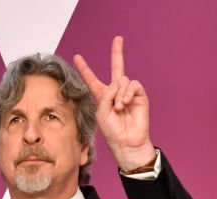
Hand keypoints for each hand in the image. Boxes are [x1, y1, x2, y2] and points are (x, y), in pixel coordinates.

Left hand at [73, 36, 155, 170]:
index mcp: (102, 97)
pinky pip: (132, 85)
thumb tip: (117, 82)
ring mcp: (128, 93)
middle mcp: (115, 92)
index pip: (92, 79)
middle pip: (117, 68)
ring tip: (119, 108)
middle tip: (118, 38)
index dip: (85, 69)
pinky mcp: (139, 96)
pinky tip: (125, 103)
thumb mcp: (101, 113)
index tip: (76, 56)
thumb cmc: (111, 131)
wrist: (127, 141)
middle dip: (117, 52)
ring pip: (122, 80)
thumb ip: (105, 95)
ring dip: (119, 94)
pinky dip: (127, 93)